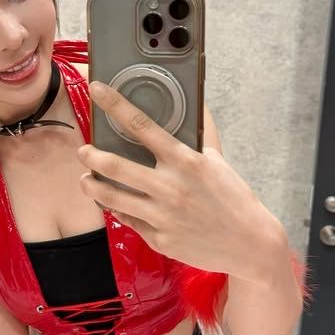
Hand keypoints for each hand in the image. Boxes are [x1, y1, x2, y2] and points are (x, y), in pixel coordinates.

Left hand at [78, 81, 284, 282]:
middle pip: (115, 165)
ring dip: (92, 185)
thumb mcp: (218, 162)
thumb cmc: (235, 198)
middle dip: (92, 155)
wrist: (250, 244)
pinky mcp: (159, 240)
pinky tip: (111, 202)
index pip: (142, 126)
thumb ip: (202, 135)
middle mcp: (170, 187)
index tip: (97, 90)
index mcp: (185, 161)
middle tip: (84, 150)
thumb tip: (198, 105)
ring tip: (86, 179)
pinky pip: (128, 220)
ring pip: (112, 197)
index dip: (115, 105)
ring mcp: (162, 216)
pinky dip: (117, 209)